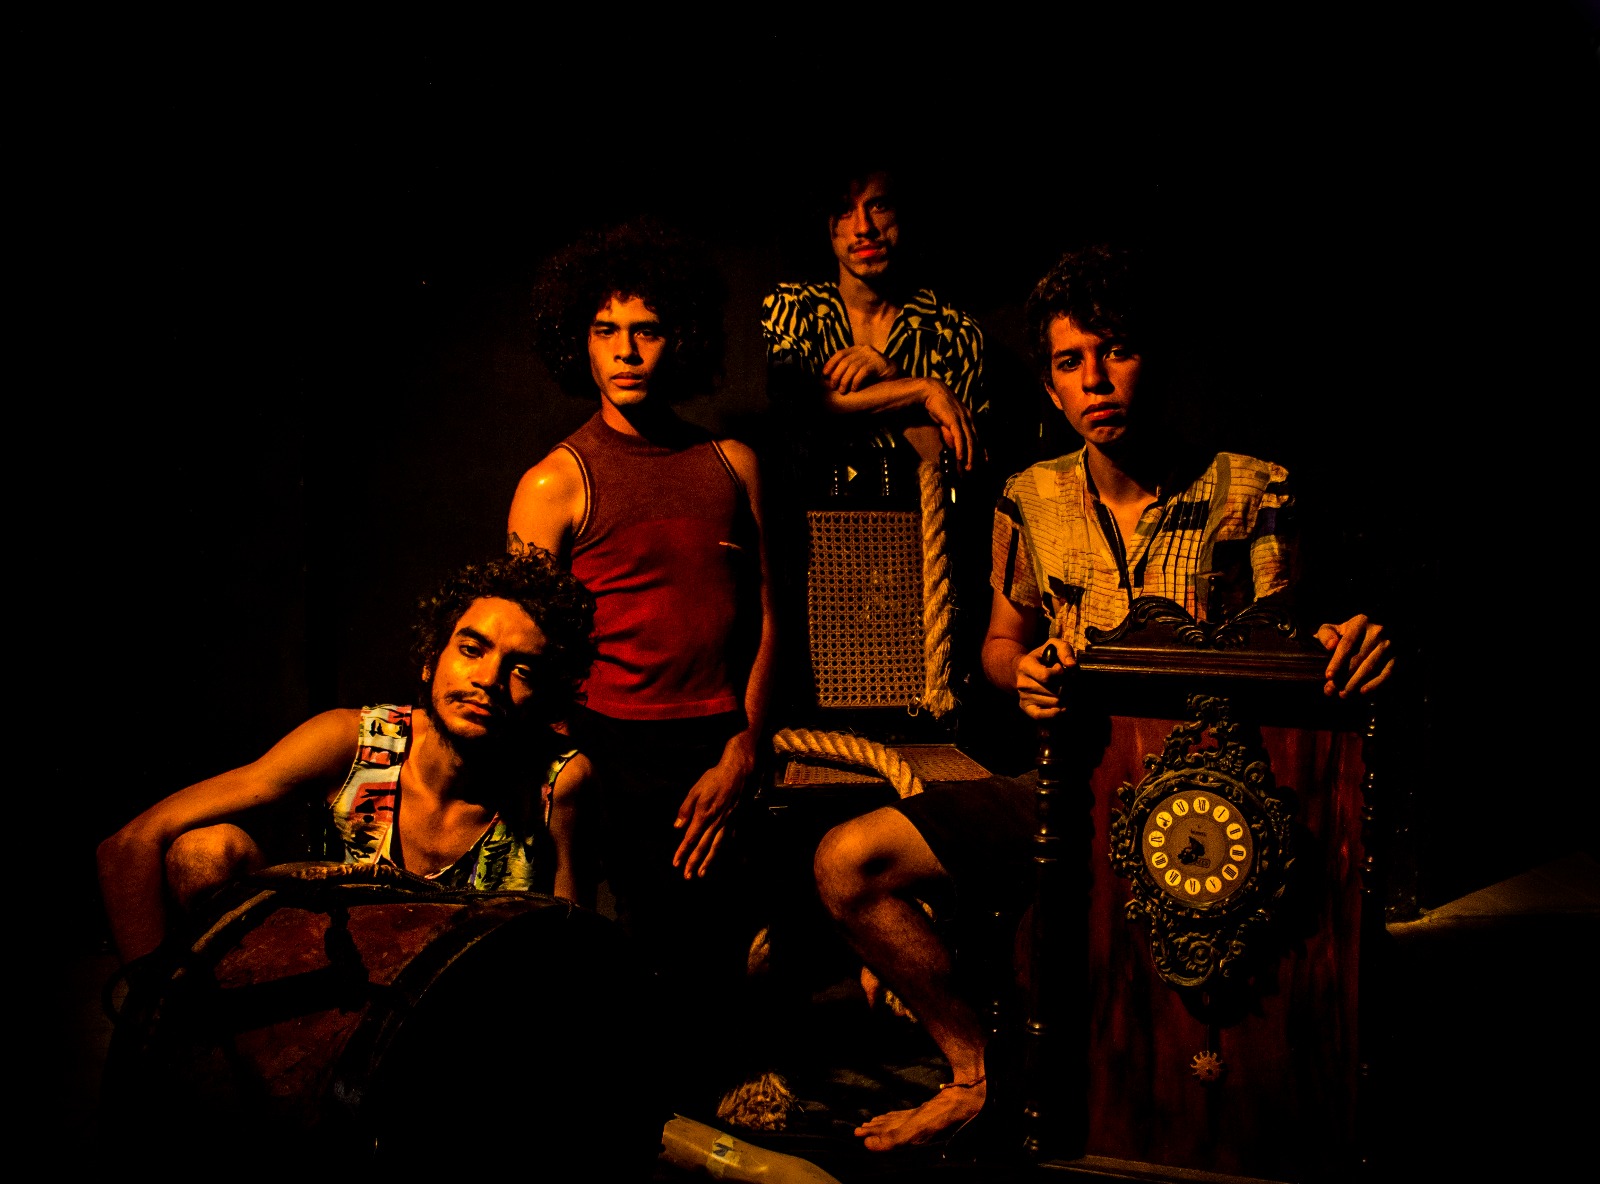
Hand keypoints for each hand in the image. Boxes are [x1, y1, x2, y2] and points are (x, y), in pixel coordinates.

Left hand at [672, 733, 754, 878]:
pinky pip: (727, 839)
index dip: (683, 852)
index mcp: (703, 815)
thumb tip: (677, 826)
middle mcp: (715, 823)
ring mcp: (726, 823)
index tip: (676, 863)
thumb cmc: (715, 778)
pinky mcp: (734, 821)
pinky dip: (721, 850)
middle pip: (703, 847)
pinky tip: (717, 856)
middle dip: (694, 862)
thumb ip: (685, 809)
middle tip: (687, 876)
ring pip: (716, 847)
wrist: (738, 772)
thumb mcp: (695, 790)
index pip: (690, 838)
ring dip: (708, 862)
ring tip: (702, 874)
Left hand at [822, 344, 898, 392]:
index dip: (830, 363)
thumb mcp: (860, 368)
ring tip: (843, 391)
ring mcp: (872, 356)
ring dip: (845, 380)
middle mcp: (864, 350)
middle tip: (833, 386)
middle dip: (837, 374)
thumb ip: (848, 369)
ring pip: (853, 367)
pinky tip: (854, 389)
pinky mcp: (879, 364)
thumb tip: (830, 378)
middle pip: (845, 361)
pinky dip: (856, 381)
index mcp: (858, 349)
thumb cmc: (875, 375)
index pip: (840, 353)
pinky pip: (863, 372)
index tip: (824, 374)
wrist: (898, 375)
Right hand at [921, 380, 977, 470]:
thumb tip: (953, 446)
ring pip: (970, 440)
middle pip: (976, 440)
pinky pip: (959, 436)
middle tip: (974, 469)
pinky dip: (961, 448)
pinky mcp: (954, 420)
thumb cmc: (938, 405)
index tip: (984, 460)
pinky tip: (960, 457)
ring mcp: (962, 419)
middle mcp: (968, 418)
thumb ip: (950, 433)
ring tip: (968, 467)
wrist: (931, 391)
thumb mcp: (946, 421)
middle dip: (976, 456)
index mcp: (968, 418)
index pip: (978, 436)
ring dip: (970, 455)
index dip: (982, 449)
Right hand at [1015, 639, 1074, 719]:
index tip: (1060, 669)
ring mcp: (1023, 696)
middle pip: (1052, 692)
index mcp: (1025, 665)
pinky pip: (1040, 715)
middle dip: (1065, 688)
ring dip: (1063, 699)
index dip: (1059, 673)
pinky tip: (1060, 708)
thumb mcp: (1052, 645)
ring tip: (1063, 692)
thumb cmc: (1041, 657)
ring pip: (1051, 703)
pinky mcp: (1025, 707)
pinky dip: (1053, 714)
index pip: (1046, 676)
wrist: (1021, 669)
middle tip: (1067, 683)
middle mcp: (1022, 682)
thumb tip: (1071, 665)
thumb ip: (1064, 650)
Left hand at [1315, 613, 1394, 696]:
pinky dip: (1374, 684)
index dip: (1337, 662)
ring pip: (1370, 667)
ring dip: (1355, 683)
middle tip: (1332, 689)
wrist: (1377, 629)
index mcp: (1360, 622)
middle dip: (1343, 676)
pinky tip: (1362, 691)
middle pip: (1358, 658)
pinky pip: (1386, 673)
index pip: (1347, 644)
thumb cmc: (1349, 632)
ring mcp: (1389, 644)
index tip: (1328, 676)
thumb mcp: (1336, 628)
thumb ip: (1327, 635)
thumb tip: (1331, 645)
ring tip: (1343, 694)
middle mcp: (1377, 632)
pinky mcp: (1397, 656)